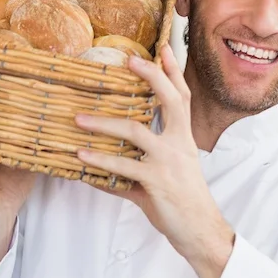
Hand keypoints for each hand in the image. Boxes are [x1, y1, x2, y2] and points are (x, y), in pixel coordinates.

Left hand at [73, 48, 234, 277]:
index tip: (164, 47)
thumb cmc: (181, 201)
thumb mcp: (166, 174)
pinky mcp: (155, 182)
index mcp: (183, 138)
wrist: (199, 230)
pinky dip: (98, 162)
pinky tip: (80, 156)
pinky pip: (121, 168)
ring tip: (78, 119)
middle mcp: (179, 144)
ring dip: (103, 123)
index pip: (181, 97)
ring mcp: (167, 162)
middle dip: (151, 76)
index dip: (174, 72)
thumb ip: (136, 166)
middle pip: (169, 100)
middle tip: (129, 60)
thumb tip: (101, 169)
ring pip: (134, 132)